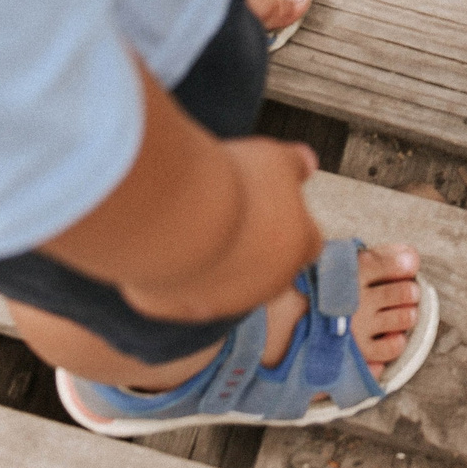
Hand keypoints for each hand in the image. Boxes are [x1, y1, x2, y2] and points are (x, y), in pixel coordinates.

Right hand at [42, 61, 322, 323]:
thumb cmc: (228, 182)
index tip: (266, 202)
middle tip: (225, 214)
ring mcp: (218, 302)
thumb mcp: (272, 158)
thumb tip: (308, 164)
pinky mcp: (176, 308)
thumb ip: (294, 164)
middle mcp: (263, 285)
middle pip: (266, 269)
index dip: (290, 223)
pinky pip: (175, 290)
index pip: (307, 243)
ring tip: (188, 222)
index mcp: (295, 248)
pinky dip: (172, 272)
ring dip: (212, 262)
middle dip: (251, 249)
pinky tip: (158, 242)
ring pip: (220, 285)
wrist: (170, 216)